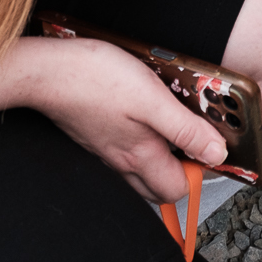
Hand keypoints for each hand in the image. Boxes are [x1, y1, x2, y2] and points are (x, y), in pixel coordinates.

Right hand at [19, 37, 226, 203]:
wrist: (45, 71)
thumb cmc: (95, 80)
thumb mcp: (153, 100)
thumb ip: (186, 130)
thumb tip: (216, 153)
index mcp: (139, 156)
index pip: (177, 189)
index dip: (199, 172)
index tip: (209, 146)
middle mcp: (120, 162)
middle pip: (158, 188)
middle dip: (180, 173)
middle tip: (193, 141)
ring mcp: (104, 151)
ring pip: (138, 173)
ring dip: (159, 161)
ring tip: (170, 130)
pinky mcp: (93, 137)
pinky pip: (121, 155)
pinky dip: (138, 146)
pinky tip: (140, 121)